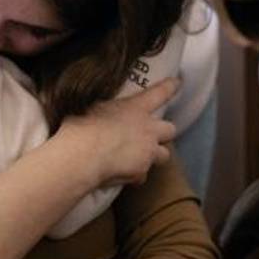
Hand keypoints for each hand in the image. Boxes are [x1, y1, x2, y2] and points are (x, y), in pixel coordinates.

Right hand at [55, 78, 178, 187]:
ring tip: (142, 158)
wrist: (83, 154)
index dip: (170, 87)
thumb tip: (97, 109)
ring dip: (155, 155)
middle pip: (170, 130)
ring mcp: (147, 152)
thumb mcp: (93, 107)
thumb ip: (105, 109)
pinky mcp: (141, 172)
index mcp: (136, 108)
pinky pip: (143, 175)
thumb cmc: (82, 126)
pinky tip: (124, 175)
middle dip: (164, 133)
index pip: (159, 93)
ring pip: (164, 155)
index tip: (177, 82)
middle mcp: (148, 129)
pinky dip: (136, 175)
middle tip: (152, 135)